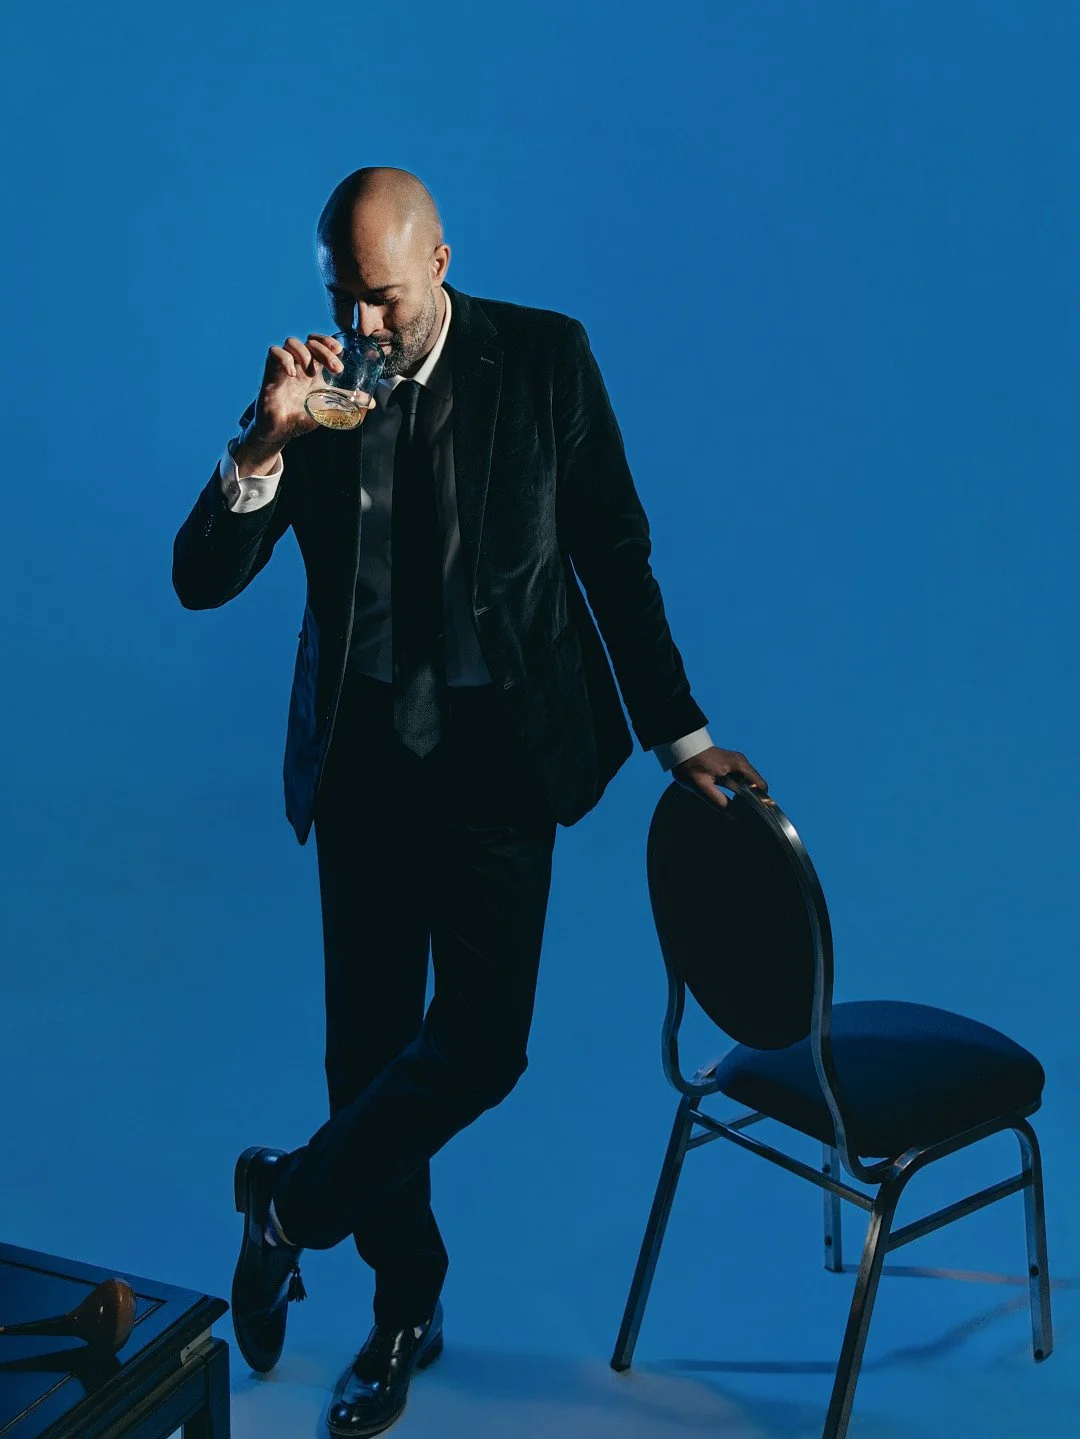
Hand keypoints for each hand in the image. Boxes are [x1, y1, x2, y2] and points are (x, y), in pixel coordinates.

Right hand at [245, 332, 375, 450]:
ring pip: (291, 341)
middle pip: (309, 340)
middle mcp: (299, 364)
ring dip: (304, 352)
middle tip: (336, 368)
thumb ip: (346, 401)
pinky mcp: (270, 372)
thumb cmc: (301, 416)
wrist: (281, 430)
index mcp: (313, 368)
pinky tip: (292, 374)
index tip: (340, 352)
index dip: (329, 342)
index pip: (320, 343)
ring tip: (310, 371)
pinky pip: (274, 352)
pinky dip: (284, 358)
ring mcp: (284, 366)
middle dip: (324, 349)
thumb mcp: (328, 407)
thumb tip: (371, 403)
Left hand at [670, 746, 766, 809]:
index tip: (748, 810)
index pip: (761, 785)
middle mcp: (741, 762)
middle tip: (736, 810)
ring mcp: (737, 762)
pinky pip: (741, 780)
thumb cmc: (689, 765)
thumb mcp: (701, 786)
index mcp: (738, 765)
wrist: (681, 750)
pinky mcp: (731, 764)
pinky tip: (728, 798)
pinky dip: (739, 789)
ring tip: (731, 805)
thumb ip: (717, 801)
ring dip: (744, 795)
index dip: (759, 800)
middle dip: (750, 799)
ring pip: (749, 783)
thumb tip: (733, 814)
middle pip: (756, 785)